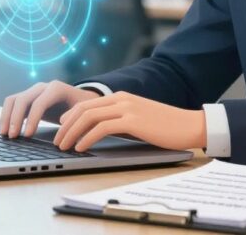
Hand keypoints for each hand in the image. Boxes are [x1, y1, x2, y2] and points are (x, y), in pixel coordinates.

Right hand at [0, 80, 99, 137]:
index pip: (39, 103)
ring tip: (4, 134)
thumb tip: (64, 125)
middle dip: (15, 118)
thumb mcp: (84, 111)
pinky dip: (6, 115)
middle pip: (22, 99)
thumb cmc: (83, 107)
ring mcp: (33, 92)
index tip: (27, 135)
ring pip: (13, 100)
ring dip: (6, 116)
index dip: (32, 119)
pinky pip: (12, 104)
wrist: (81, 99)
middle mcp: (42, 87)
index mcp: (56, 88)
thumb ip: (75, 117)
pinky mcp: (28, 99)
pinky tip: (5, 129)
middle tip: (13, 136)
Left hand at [53, 92, 206, 151]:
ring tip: (63, 146)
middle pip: (83, 109)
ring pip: (88, 117)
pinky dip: (87, 137)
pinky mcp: (133, 121)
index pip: (86, 103)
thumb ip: (120, 120)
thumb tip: (99, 132)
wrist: (189, 125)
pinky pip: (102, 128)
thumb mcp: (138, 118)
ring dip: (71, 132)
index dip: (70, 116)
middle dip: (65, 125)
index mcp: (121, 97)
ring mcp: (127, 108)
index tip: (60, 129)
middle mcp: (121, 99)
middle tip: (56, 140)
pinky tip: (80, 148)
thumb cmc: (165, 126)